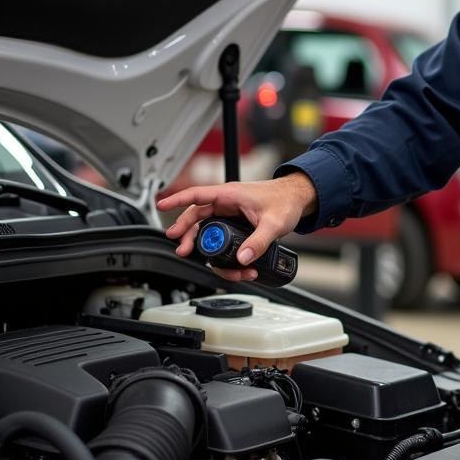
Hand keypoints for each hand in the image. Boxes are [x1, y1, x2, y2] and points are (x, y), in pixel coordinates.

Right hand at [158, 173, 316, 280]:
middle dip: (187, 233)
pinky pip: (221, 237)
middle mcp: (227, 203)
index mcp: (231, 195)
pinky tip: (233, 265)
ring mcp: (230, 214)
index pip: (197, 194)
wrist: (298, 199)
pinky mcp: (236, 224)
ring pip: (207, 230)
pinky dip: (222, 252)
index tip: (161, 205)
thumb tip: (243, 258)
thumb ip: (259, 241)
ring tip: (210, 264)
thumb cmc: (286, 200)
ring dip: (204, 247)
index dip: (177, 199)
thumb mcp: (274, 223)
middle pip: (197, 217)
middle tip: (181, 249)